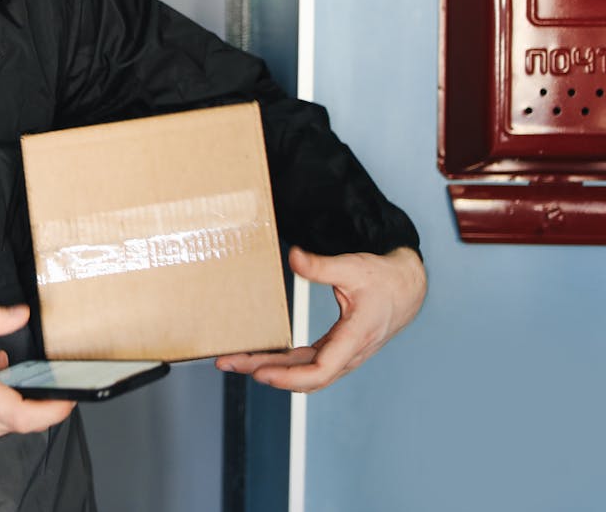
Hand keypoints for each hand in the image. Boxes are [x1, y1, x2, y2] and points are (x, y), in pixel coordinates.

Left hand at [215, 246, 425, 392]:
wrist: (407, 288)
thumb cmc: (382, 278)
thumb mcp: (353, 267)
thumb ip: (322, 265)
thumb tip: (293, 257)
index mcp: (356, 337)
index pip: (321, 370)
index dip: (289, 376)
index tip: (259, 373)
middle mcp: (349, 353)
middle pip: (304, 376)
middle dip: (264, 372)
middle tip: (226, 363)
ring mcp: (343, 355)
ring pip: (304, 372)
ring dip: (270, 370)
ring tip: (235, 362)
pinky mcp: (338, 350)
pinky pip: (308, 365)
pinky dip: (284, 365)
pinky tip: (261, 359)